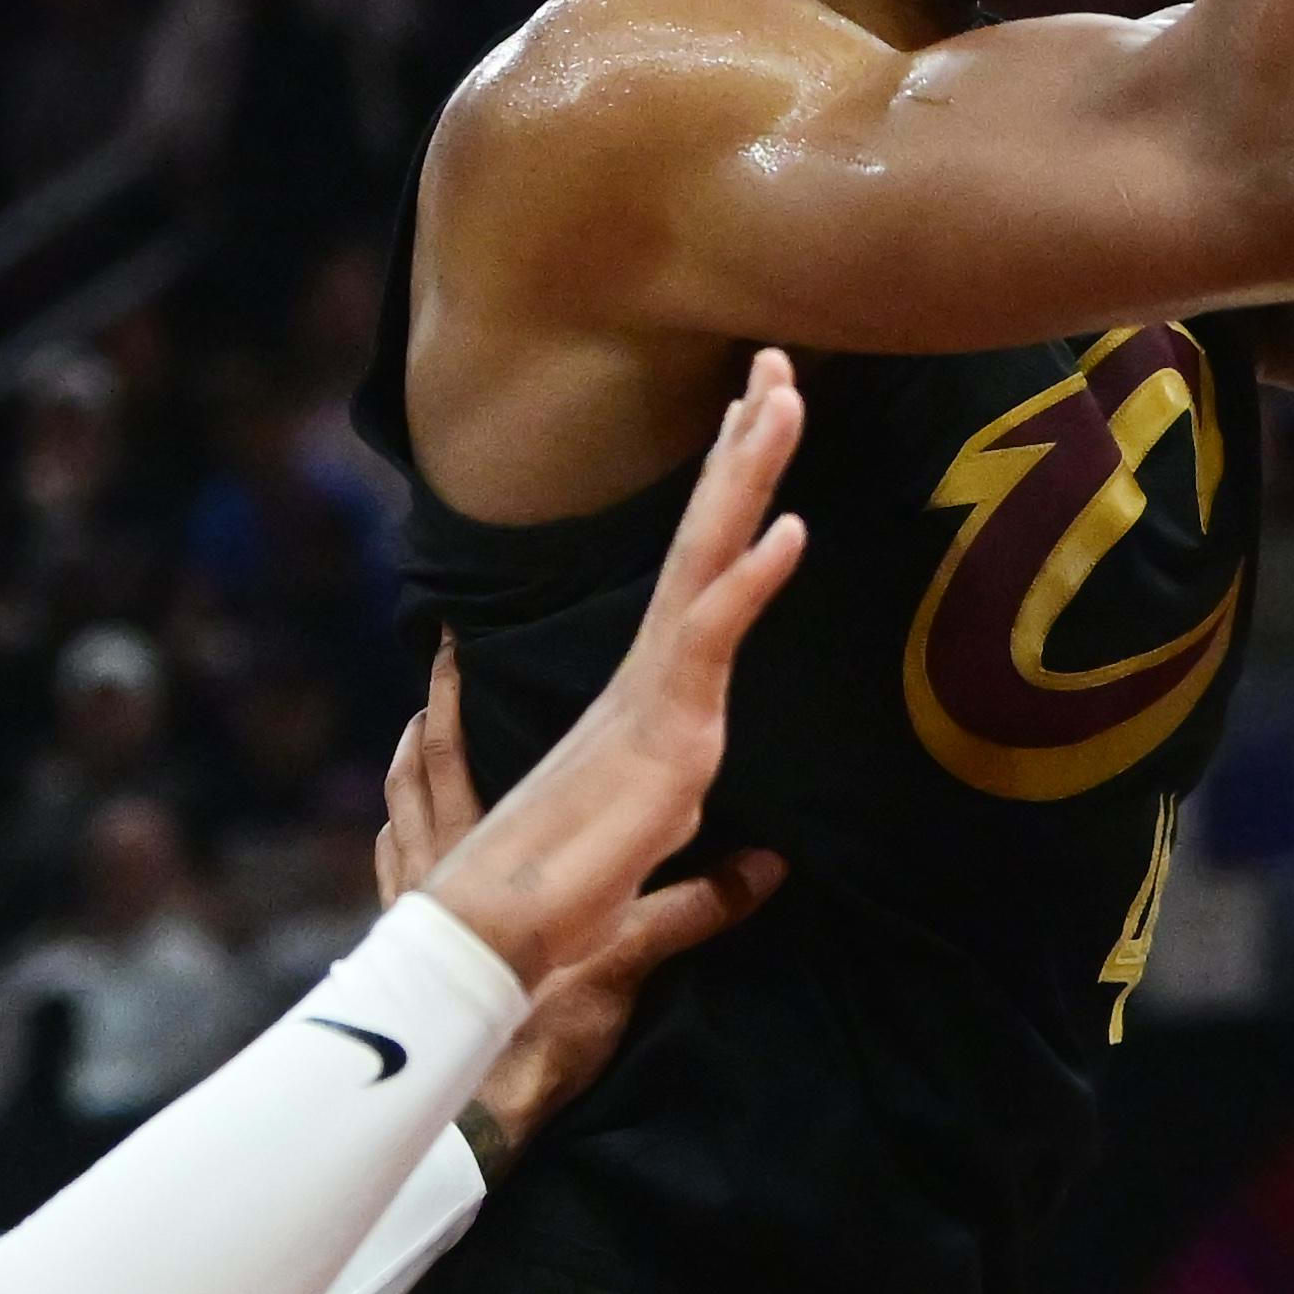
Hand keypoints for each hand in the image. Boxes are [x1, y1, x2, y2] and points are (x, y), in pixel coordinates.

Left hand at [374, 638, 782, 1173]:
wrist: (477, 1095)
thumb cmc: (541, 1023)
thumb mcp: (624, 958)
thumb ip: (693, 905)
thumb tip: (770, 865)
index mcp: (490, 851)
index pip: (464, 758)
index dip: (454, 702)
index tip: (454, 645)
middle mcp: (445, 860)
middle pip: (431, 766)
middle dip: (441, 711)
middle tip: (441, 654)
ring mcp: (422, 899)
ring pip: (408, 811)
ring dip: (416, 761)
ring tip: (419, 721)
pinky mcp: (419, 940)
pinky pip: (403, 868)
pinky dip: (404, 832)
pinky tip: (405, 825)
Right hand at [414, 350, 803, 986]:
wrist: (501, 932)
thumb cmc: (564, 896)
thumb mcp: (662, 860)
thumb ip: (706, 853)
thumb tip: (764, 866)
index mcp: (660, 687)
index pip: (706, 568)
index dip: (734, 493)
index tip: (757, 417)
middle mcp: (656, 669)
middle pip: (707, 536)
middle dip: (745, 447)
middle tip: (776, 361)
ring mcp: (659, 691)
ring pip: (710, 562)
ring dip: (749, 475)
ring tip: (786, 397)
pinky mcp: (665, 730)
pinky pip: (711, 638)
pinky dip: (751, 581)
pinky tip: (792, 528)